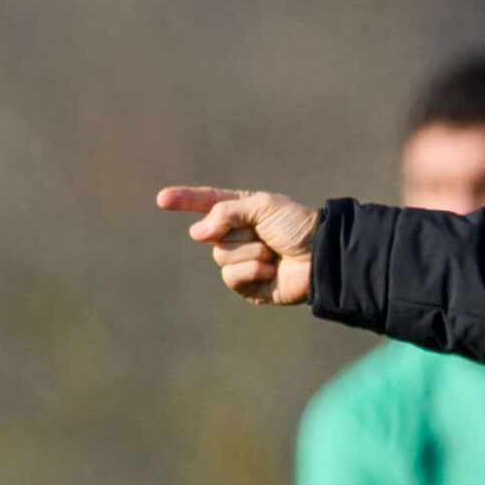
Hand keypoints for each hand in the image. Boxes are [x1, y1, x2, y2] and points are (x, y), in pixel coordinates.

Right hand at [156, 186, 320, 304]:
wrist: (322, 256)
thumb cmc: (298, 227)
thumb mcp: (262, 206)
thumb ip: (226, 212)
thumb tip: (196, 233)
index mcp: (242, 211)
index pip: (208, 204)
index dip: (185, 201)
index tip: (162, 199)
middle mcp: (238, 235)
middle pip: (211, 235)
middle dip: (238, 233)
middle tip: (265, 234)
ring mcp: (242, 260)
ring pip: (220, 256)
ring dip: (248, 252)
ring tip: (273, 253)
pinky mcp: (248, 284)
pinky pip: (231, 277)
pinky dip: (251, 270)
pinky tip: (271, 269)